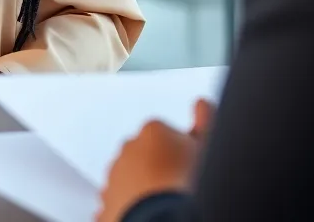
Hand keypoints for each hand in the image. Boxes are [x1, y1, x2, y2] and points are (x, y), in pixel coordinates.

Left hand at [97, 100, 214, 221]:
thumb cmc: (186, 181)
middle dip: (159, 167)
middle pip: (147, 155)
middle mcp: (128, 148)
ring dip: (143, 188)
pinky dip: (129, 207)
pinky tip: (146, 214)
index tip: (189, 168)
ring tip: (162, 204)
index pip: (167, 136)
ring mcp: (114, 176)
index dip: (181, 152)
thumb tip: (202, 103)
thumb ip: (206, 120)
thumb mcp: (207, 145)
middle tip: (176, 187)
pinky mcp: (106, 202)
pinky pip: (118, 202)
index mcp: (152, 130)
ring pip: (130, 179)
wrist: (160, 218)